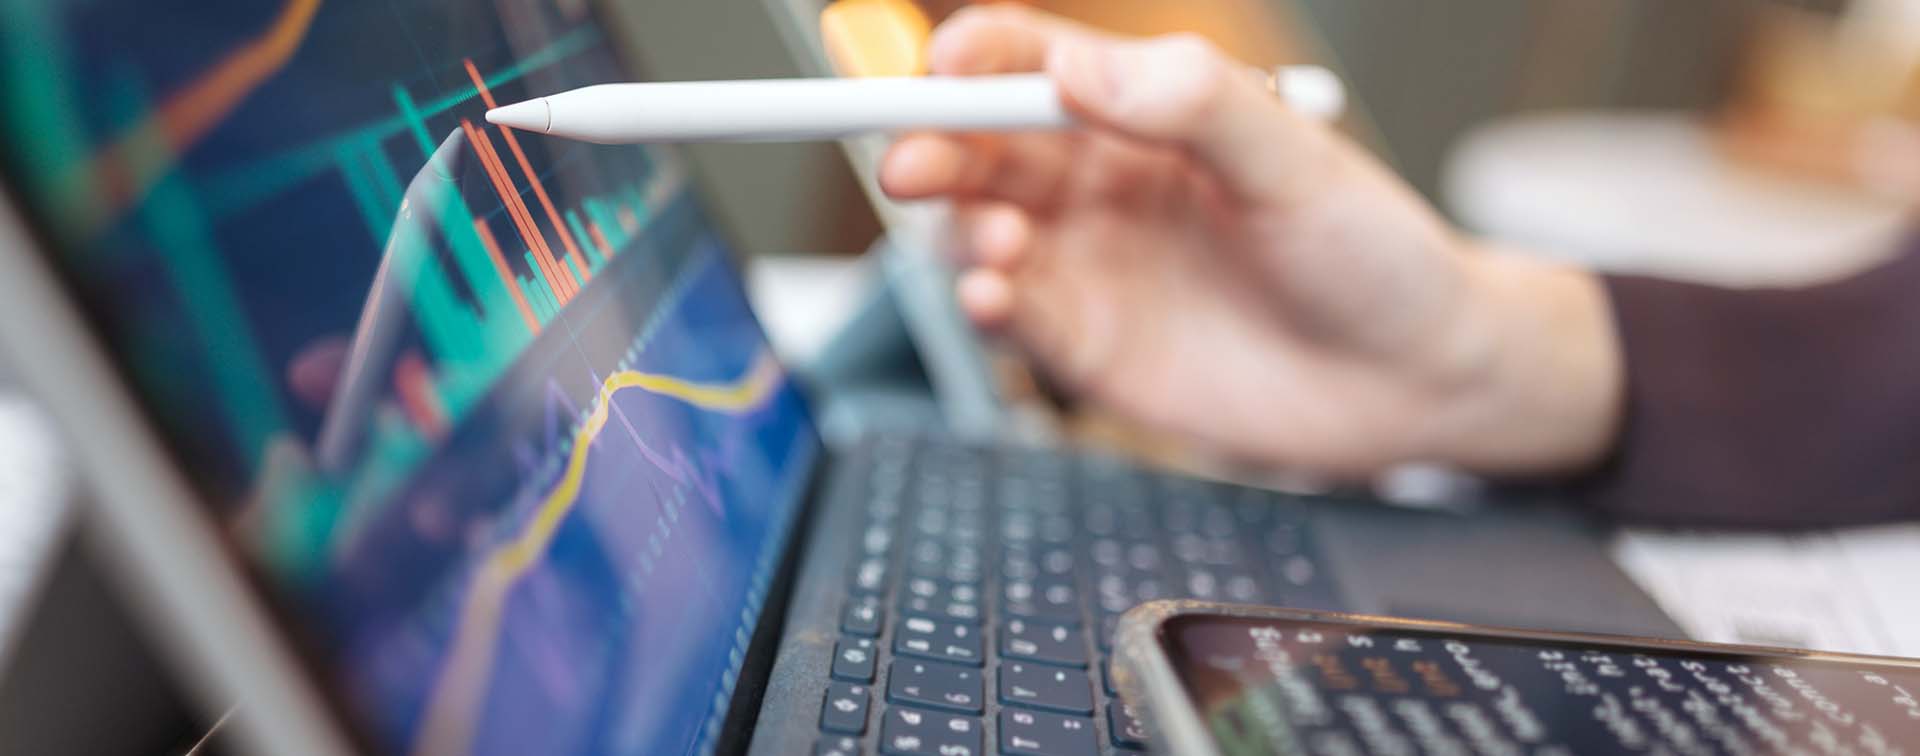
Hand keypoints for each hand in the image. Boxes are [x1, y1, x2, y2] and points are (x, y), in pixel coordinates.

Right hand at [880, 5, 1622, 475]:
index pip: (1029, 65)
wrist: (1416, 386)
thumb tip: (1078, 67)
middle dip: (931, 146)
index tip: (939, 67)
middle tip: (913, 163)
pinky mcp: (1089, 349)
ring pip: (976, 231)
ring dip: (961, 230)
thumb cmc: (1372, 257)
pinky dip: (983, 304)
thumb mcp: (1294, 160)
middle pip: (978, 148)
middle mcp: (1102, 185)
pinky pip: (1010, 317)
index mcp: (1145, 116)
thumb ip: (1190, 103)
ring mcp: (1090, 267)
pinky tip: (996, 296)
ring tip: (999, 244)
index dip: (971, 60)